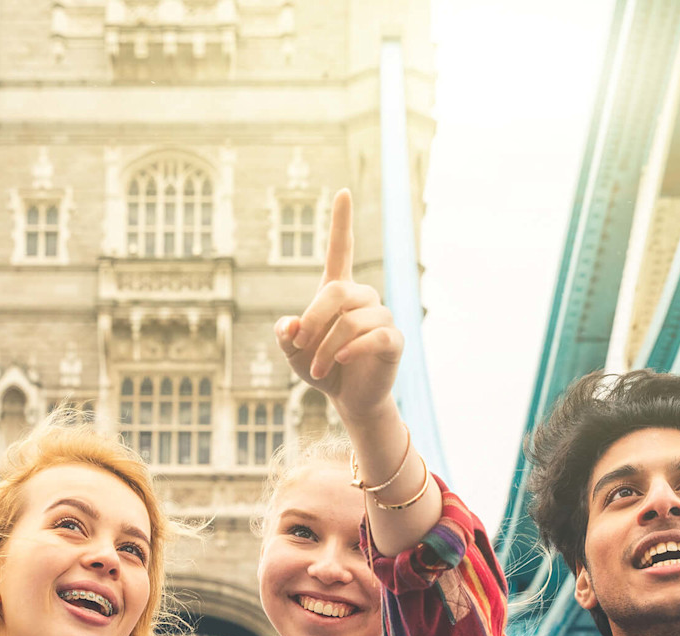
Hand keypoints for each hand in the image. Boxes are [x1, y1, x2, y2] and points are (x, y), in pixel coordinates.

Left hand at [276, 188, 402, 429]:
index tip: (342, 192)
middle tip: (299, 345)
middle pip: (337, 292)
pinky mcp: (393, 340)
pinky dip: (354, 349)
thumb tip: (288, 324)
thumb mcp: (293, 353)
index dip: (341, 222)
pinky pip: (376, 335)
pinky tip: (342, 361)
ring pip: (352, 320)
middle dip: (313, 319)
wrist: (348, 398)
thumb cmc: (320, 368)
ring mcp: (381, 317)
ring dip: (328, 348)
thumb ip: (285, 336)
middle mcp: (362, 298)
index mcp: (337, 292)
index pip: (341, 250)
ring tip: (317, 369)